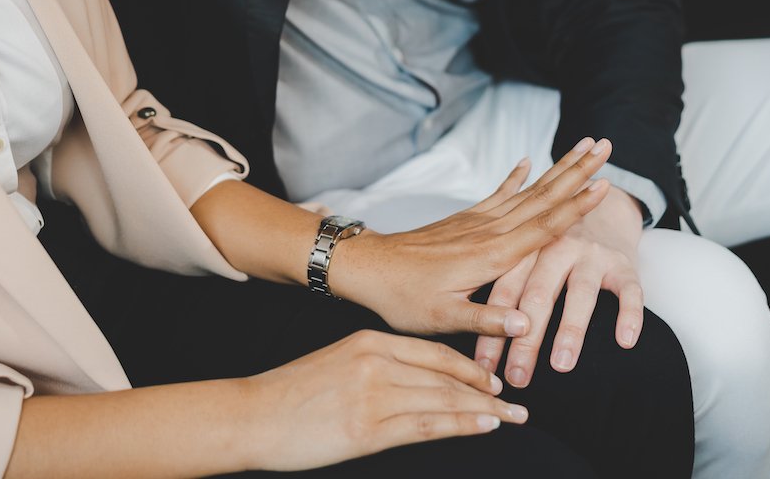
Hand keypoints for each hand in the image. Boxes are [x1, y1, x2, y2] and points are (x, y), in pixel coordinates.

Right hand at [241, 330, 525, 471]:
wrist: (252, 414)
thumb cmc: (291, 393)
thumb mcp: (338, 363)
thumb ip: (377, 366)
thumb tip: (416, 384)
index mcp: (370, 341)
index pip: (434, 353)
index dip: (469, 367)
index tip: (492, 380)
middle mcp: (377, 361)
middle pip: (446, 375)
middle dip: (487, 390)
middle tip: (516, 402)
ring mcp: (374, 393)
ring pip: (444, 399)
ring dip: (484, 409)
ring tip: (511, 417)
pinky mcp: (369, 427)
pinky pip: (428, 424)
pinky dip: (462, 425)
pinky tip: (484, 426)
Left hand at [329, 137, 612, 337]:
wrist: (368, 269)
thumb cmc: (403, 298)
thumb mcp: (442, 319)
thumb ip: (485, 321)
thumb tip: (527, 323)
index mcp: (490, 255)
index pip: (544, 227)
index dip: (576, 207)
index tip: (605, 184)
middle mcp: (488, 231)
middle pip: (543, 198)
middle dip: (577, 172)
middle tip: (606, 145)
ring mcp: (476, 222)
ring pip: (527, 192)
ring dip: (557, 169)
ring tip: (582, 147)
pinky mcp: (463, 220)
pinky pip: (497, 194)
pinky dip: (515, 177)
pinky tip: (527, 162)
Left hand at [475, 177, 644, 387]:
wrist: (595, 197)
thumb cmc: (542, 242)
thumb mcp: (511, 251)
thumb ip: (495, 288)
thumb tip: (501, 330)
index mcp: (522, 245)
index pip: (503, 292)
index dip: (493, 330)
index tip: (484, 366)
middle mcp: (555, 247)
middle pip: (539, 295)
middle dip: (527, 341)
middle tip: (518, 378)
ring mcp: (591, 254)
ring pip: (580, 293)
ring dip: (571, 329)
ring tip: (562, 366)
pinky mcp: (622, 262)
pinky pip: (630, 289)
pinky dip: (630, 313)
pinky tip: (626, 341)